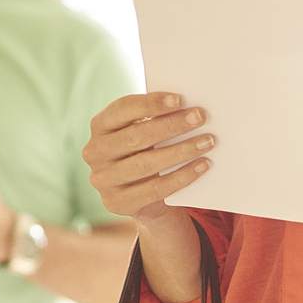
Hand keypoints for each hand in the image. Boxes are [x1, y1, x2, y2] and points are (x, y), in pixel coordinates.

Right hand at [82, 92, 213, 227]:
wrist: (139, 197)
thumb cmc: (144, 152)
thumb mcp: (142, 133)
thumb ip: (154, 118)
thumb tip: (187, 106)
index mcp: (99, 126)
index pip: (123, 109)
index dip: (151, 103)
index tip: (180, 99)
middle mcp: (94, 152)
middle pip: (136, 136)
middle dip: (171, 125)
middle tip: (200, 117)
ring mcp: (103, 180)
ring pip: (146, 163)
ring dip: (181, 150)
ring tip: (207, 141)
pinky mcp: (117, 202)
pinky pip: (155, 189)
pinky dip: (182, 176)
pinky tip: (202, 165)